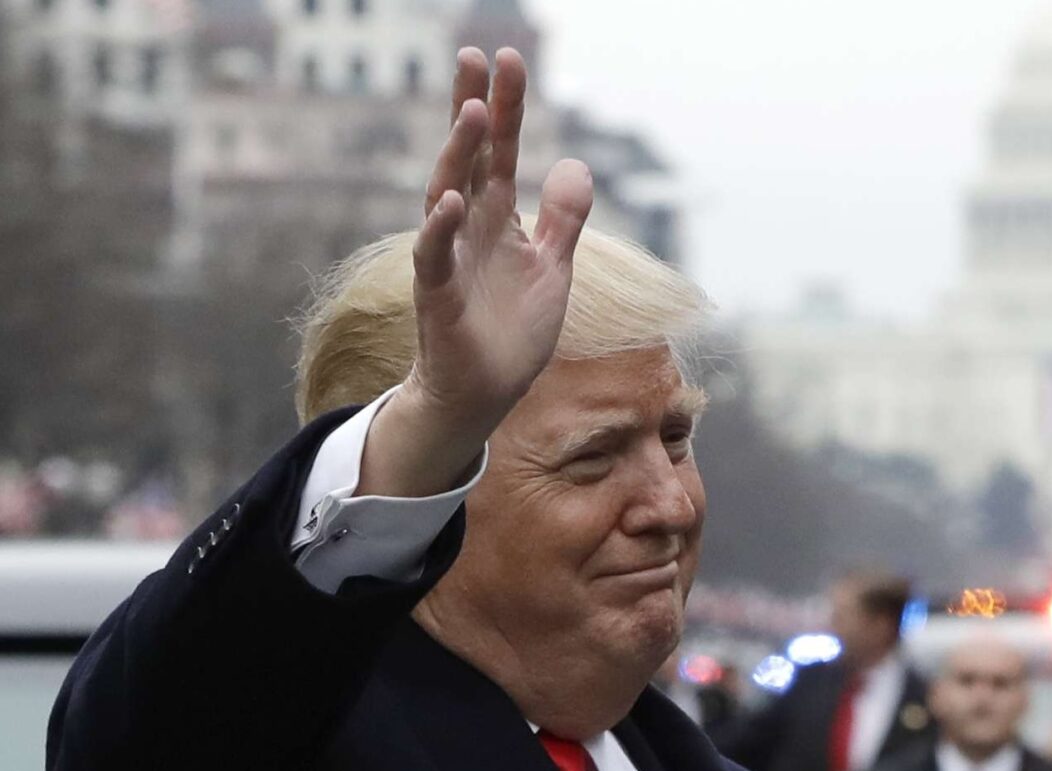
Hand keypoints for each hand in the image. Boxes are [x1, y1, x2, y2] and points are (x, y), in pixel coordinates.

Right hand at [360, 47, 593, 499]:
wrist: (485, 392)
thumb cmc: (512, 331)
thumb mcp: (552, 270)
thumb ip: (563, 220)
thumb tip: (576, 165)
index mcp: (497, 219)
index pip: (501, 152)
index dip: (507, 108)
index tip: (508, 59)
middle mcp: (467, 228)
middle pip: (469, 158)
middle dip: (473, 108)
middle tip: (476, 57)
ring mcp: (449, 258)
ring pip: (447, 195)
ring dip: (458, 155)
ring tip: (473, 111)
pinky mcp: (438, 296)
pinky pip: (433, 256)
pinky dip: (439, 230)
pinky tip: (451, 200)